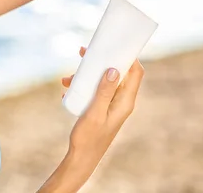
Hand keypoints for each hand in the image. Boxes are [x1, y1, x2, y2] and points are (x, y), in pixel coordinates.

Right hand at [62, 46, 144, 167]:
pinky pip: (95, 90)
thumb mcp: (95, 113)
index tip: (116, 44)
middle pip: (118, 73)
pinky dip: (82, 86)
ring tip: (66, 78)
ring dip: (86, 75)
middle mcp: (121, 101)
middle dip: (101, 61)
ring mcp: (111, 104)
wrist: (81, 158)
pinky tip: (67, 90)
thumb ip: (105, 92)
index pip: (136, 73)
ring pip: (103, 80)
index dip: (130, 57)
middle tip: (84, 52)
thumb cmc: (89, 138)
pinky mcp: (102, 107)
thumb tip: (114, 69)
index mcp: (125, 102)